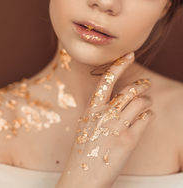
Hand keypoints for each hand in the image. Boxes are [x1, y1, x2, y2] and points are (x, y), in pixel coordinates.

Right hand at [56, 52, 154, 187]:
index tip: (129, 55)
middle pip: (129, 90)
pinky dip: (149, 115)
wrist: (82, 176)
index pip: (107, 79)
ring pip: (140, 102)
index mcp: (92, 108)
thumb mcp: (86, 124)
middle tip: (146, 84)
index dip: (120, 65)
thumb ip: (99, 110)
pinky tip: (147, 117)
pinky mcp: (129, 139)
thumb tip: (115, 99)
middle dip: (141, 85)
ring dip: (147, 101)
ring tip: (146, 103)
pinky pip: (146, 119)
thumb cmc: (84, 150)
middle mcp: (105, 113)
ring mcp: (117, 126)